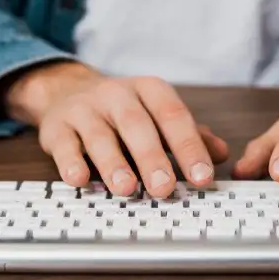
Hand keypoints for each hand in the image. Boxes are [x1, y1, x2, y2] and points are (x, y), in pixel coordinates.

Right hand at [4, 61, 228, 196]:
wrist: (68, 92)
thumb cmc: (123, 111)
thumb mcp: (157, 114)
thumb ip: (189, 134)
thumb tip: (221, 154)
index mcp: (149, 90)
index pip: (173, 116)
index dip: (189, 147)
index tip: (202, 177)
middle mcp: (117, 95)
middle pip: (137, 125)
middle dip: (152, 158)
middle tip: (164, 189)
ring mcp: (85, 109)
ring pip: (99, 136)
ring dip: (113, 164)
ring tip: (125, 189)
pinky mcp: (57, 126)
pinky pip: (64, 144)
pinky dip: (70, 162)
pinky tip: (79, 180)